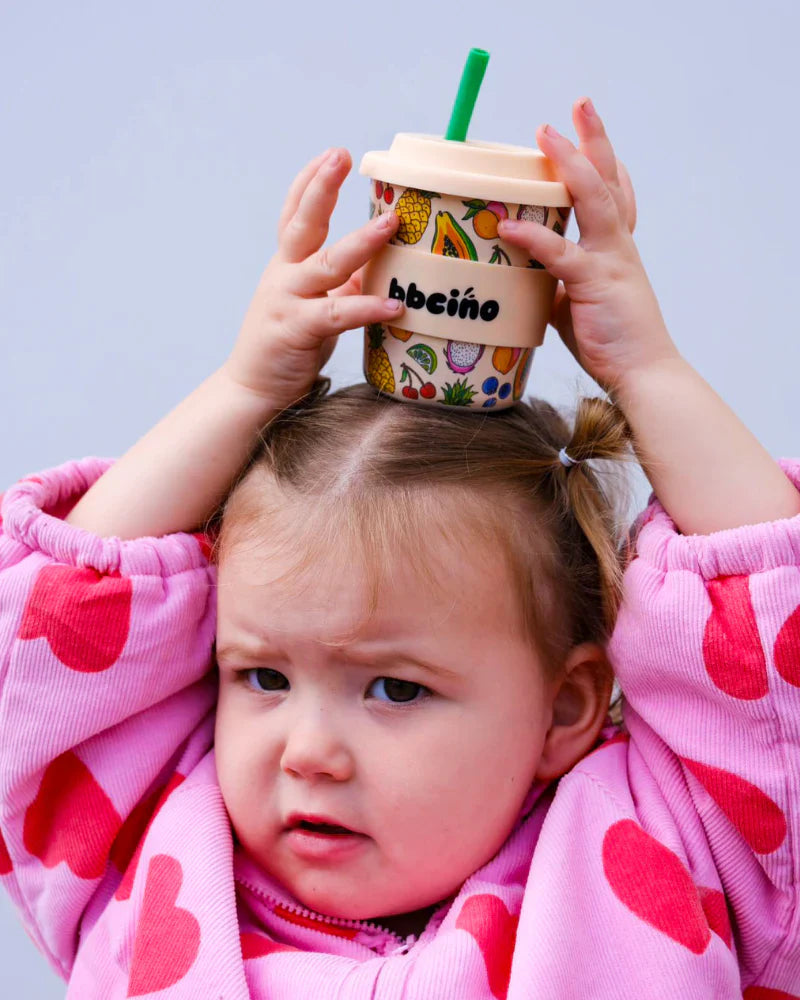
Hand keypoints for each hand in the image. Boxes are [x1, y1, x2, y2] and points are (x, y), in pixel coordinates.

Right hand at [222, 147, 403, 407]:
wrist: (253, 388)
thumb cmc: (288, 343)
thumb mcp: (315, 304)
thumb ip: (342, 282)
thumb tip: (381, 264)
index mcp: (286, 265)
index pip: (294, 214)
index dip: (310, 182)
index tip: (331, 154)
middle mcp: (284, 275)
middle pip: (302, 223)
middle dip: (321, 187)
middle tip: (340, 155)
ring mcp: (288, 301)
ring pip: (325, 264)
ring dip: (360, 242)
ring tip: (389, 225)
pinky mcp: (298, 330)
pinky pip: (337, 314)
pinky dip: (367, 308)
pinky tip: (394, 306)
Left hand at [497, 98, 678, 393]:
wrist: (643, 373)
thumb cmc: (612, 342)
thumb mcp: (577, 304)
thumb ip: (556, 282)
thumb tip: (523, 274)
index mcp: (616, 249)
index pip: (615, 194)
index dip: (601, 161)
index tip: (584, 134)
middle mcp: (618, 245)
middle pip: (609, 179)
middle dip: (592, 139)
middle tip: (577, 105)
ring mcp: (610, 260)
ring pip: (593, 197)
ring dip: (569, 162)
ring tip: (546, 134)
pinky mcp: (596, 283)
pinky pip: (561, 252)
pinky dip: (533, 236)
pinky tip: (509, 225)